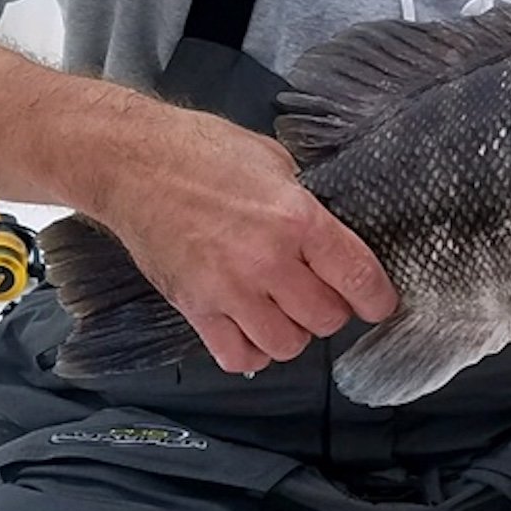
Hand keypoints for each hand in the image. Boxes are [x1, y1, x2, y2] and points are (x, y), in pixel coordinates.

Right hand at [92, 106, 395, 375]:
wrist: (132, 163)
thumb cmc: (198, 152)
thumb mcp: (274, 161)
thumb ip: (307, 203)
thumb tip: (333, 233)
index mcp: (296, 218)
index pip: (359, 278)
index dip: (378, 298)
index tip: (378, 302)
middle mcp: (267, 259)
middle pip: (326, 319)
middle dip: (330, 310)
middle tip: (319, 293)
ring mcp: (229, 288)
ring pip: (287, 345)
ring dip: (292, 332)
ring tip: (282, 309)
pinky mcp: (196, 307)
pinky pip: (238, 357)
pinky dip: (251, 351)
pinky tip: (250, 328)